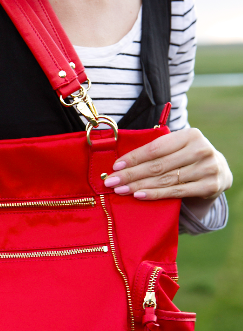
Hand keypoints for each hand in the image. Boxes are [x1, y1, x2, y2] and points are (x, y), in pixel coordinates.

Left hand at [102, 128, 231, 215]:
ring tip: (121, 190)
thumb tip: (120, 163)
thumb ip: (157, 151)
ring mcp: (207, 168)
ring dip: (139, 185)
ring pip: (165, 179)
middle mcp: (201, 149)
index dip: (134, 158)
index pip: (156, 148)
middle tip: (111, 181)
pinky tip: (139, 196)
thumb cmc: (187, 158)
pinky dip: (155, 194)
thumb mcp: (177, 148)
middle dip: (131, 174)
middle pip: (158, 165)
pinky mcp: (209, 186)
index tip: (115, 166)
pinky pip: (176, 192)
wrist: (219, 172)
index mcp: (191, 135)